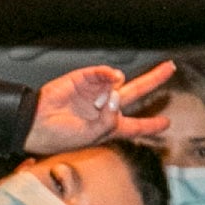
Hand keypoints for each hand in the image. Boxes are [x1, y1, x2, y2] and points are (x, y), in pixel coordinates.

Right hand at [25, 60, 175, 154]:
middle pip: (135, 92)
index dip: (151, 124)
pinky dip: (108, 74)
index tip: (166, 123)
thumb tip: (117, 91)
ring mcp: (95, 92)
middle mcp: (104, 108)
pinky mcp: (84, 79)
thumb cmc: (59, 136)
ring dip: (115, 90)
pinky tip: (109, 78)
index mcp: (108, 126)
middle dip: (153, 80)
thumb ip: (112, 118)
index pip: (135, 125)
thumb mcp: (94, 135)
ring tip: (99, 101)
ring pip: (118, 82)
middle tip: (169, 68)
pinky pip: (103, 72)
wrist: (36, 123)